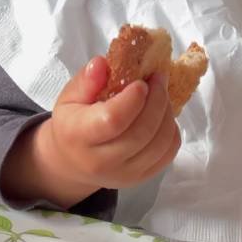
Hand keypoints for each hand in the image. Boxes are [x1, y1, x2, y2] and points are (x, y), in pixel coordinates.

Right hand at [5, 56, 180, 208]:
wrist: (73, 161)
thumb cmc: (73, 123)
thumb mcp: (69, 97)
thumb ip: (86, 80)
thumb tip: (101, 63)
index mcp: (78, 137)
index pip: (112, 120)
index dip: (132, 99)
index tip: (141, 81)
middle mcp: (101, 161)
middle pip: (141, 132)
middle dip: (157, 100)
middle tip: (158, 78)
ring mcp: (125, 174)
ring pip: (159, 144)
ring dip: (167, 113)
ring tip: (161, 94)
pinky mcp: (142, 178)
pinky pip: (168, 153)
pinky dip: (171, 130)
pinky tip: (161, 115)